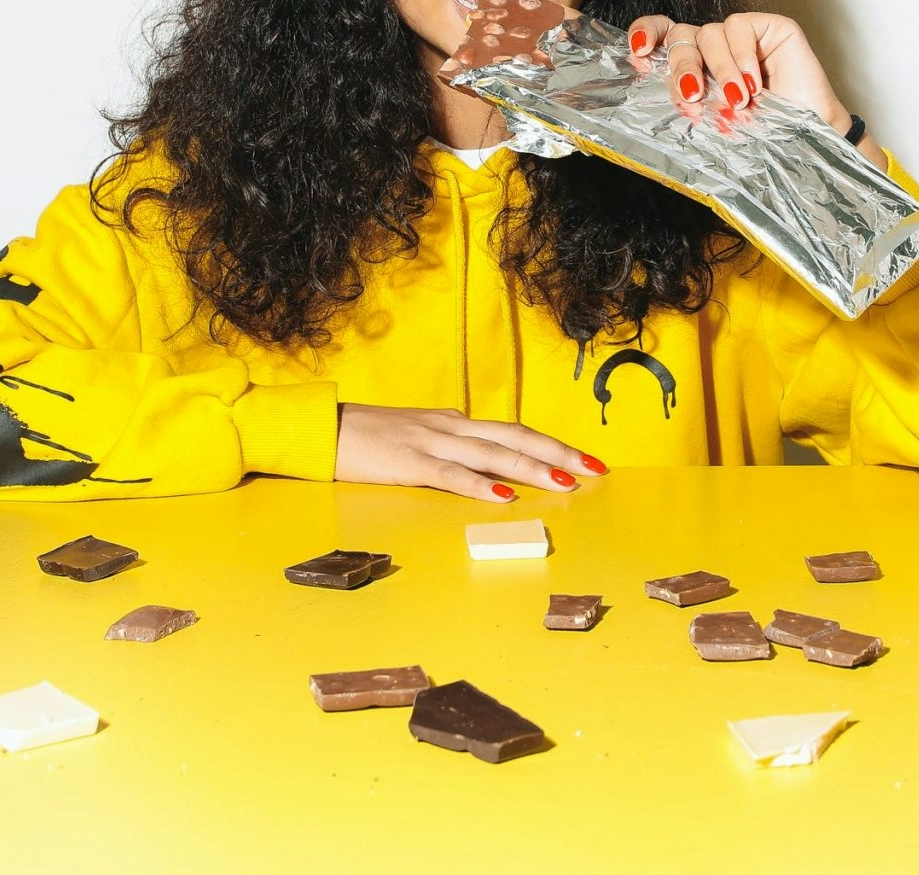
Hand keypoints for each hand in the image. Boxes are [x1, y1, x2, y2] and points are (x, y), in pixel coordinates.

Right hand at [335, 403, 607, 500]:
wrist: (323, 429)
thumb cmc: (368, 438)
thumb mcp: (418, 438)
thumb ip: (451, 449)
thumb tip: (486, 468)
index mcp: (455, 423)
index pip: (513, 431)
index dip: (551, 445)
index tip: (584, 460)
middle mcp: (451, 426)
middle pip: (515, 436)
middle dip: (558, 453)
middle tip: (595, 469)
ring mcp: (431, 441)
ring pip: (492, 453)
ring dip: (531, 468)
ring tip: (564, 482)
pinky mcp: (408, 461)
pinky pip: (450, 474)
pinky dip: (479, 485)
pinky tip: (502, 496)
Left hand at [627, 11, 874, 156]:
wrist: (806, 139)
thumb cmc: (762, 134)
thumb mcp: (712, 120)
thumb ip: (687, 101)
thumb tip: (653, 93)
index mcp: (694, 65)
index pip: (660, 35)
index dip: (645, 34)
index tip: (638, 53)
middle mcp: (712, 47)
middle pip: (680, 36)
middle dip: (683, 66)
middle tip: (694, 95)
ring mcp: (740, 36)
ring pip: (709, 33)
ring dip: (721, 70)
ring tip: (738, 99)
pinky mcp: (768, 26)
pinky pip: (739, 26)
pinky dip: (742, 55)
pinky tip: (754, 81)